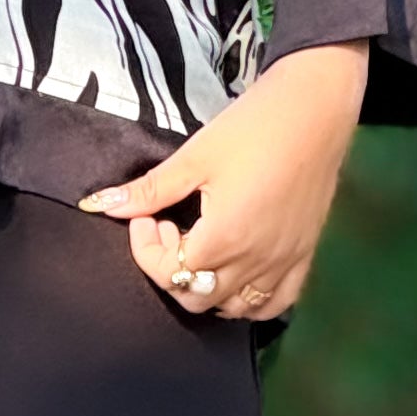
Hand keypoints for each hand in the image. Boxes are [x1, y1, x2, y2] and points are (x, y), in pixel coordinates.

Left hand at [79, 41, 368, 319]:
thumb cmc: (253, 127)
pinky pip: (275, 303)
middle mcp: (254, 262)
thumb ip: (150, 190)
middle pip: (196, 295)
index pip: (169, 271)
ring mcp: (283, 264)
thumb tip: (101, 205)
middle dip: (169, 267)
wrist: (316, 109)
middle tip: (167, 228)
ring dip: (205, 288)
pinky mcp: (305, 256)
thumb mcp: (195, 157)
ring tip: (200, 248)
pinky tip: (237, 273)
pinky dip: (250, 301)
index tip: (145, 217)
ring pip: (234, 307)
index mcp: (223, 239)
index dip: (145, 248)